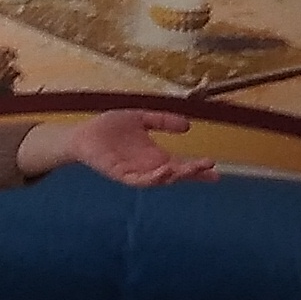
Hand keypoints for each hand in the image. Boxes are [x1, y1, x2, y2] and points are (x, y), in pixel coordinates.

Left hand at [21, 108, 215, 186]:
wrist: (84, 135)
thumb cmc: (110, 128)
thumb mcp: (142, 119)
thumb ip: (163, 121)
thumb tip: (188, 126)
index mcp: (156, 157)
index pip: (182, 165)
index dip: (198, 169)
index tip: (216, 170)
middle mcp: (149, 168)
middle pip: (176, 174)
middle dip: (193, 172)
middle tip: (210, 168)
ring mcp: (136, 173)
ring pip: (160, 180)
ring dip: (175, 176)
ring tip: (188, 168)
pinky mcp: (121, 174)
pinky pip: (139, 180)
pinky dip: (152, 178)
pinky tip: (163, 171)